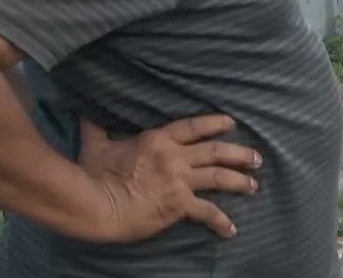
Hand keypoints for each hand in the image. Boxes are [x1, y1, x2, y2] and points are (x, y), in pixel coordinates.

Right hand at [78, 114, 260, 242]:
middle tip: (256, 158)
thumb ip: (96, 128)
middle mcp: (174, 157)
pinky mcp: (178, 204)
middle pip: (215, 151)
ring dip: (239, 181)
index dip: (215, 123)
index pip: (193, 127)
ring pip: (218, 177)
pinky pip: (206, 213)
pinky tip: (231, 230)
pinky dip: (221, 222)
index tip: (232, 123)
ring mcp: (179, 181)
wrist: (96, 203)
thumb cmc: (94, 174)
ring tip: (254, 186)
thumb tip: (86, 113)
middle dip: (238, 153)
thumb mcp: (96, 145)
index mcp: (158, 139)